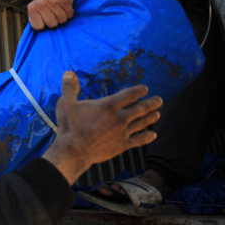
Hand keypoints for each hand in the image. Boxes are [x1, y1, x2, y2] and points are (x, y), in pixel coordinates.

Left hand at [28, 0, 75, 29]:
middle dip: (54, 21)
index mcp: (32, 8)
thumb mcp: (35, 9)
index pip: (38, 27)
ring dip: (62, 17)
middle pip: (52, 25)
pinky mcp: (64, 0)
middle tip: (53, 13)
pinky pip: (70, 15)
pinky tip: (64, 7)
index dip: (43, 25)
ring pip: (62, 20)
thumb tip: (39, 33)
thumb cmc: (45, 0)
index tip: (44, 18)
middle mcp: (42, 4)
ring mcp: (53, 1)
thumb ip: (35, 20)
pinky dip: (69, 13)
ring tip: (59, 10)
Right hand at [43, 71, 161, 184]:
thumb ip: (69, 88)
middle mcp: (119, 118)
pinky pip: (139, 140)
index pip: (130, 95)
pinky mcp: (122, 145)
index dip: (139, 90)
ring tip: (158, 113)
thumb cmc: (69, 128)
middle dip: (152, 103)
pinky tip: (153, 135)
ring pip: (143, 123)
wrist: (73, 151)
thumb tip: (69, 74)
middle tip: (158, 100)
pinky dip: (147, 137)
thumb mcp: (66, 104)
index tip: (145, 89)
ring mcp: (122, 132)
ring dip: (152, 117)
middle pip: (141, 108)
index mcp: (108, 106)